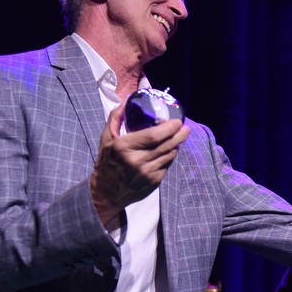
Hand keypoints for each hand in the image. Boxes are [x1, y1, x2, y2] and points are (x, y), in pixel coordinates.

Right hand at [90, 102, 189, 226]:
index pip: (153, 135)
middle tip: (185, 128)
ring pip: (169, 154)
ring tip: (179, 136)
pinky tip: (168, 150)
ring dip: (176, 144)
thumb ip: (116, 117)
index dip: (169, 128)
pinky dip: (169, 156)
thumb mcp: (106, 137)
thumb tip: (129, 99)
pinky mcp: (154, 182)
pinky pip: (167, 164)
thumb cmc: (107, 161)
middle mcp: (137, 160)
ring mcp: (147, 173)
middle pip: (166, 145)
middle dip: (179, 135)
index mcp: (124, 147)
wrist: (107, 192)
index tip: (176, 121)